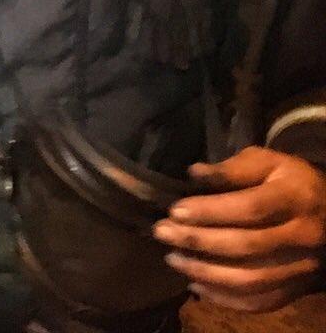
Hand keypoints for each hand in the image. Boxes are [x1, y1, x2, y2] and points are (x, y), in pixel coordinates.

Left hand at [153, 146, 325, 311]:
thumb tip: (194, 173)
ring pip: (251, 280)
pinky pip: (260, 302)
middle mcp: (303, 237)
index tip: (175, 210)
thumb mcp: (268, 163)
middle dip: (198, 241)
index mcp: (295, 199)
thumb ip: (232, 169)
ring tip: (173, 258)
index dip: (210, 211)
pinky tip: (196, 285)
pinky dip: (225, 298)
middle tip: (162, 232)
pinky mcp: (297, 289)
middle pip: (247, 246)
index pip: (251, 208)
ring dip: (206, 273)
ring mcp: (302, 267)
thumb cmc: (291, 182)